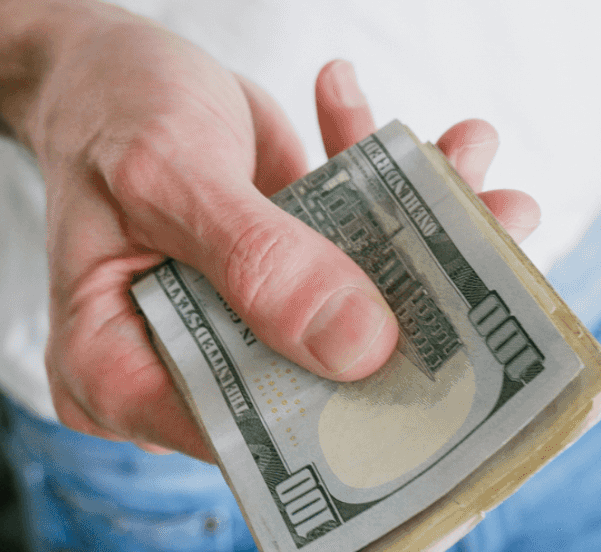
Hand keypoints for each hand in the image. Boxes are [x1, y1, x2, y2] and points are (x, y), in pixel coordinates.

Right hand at [11, 15, 538, 459]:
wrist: (105, 60)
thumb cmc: (103, 114)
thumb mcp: (166, 173)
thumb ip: (256, 260)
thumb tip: (361, 348)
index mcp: (118, 375)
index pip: (242, 442)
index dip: (345, 431)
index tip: (443, 398)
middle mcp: (188, 366)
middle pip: (313, 384)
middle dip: (416, 328)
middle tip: (497, 289)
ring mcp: (244, 323)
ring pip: (354, 311)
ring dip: (431, 247)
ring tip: (495, 194)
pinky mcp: (285, 277)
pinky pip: (357, 252)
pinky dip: (403, 195)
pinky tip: (448, 148)